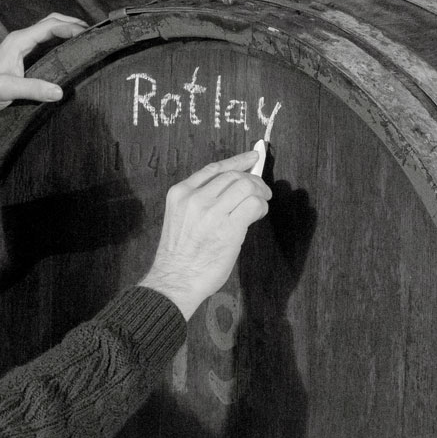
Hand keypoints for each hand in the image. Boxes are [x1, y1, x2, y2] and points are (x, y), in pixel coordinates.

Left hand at [0, 13, 87, 140]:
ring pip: (49, 32)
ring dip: (68, 31)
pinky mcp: (24, 60)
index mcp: (17, 41)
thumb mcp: (7, 90)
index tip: (87, 35)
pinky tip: (71, 52)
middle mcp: (20, 41)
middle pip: (51, 22)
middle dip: (72, 24)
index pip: (49, 26)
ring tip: (87, 39)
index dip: (70, 28)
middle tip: (93, 33)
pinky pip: (47, 44)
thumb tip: (59, 91)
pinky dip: (61, 43)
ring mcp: (22, 49)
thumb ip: (33, 89)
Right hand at [139, 150, 272, 319]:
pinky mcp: (228, 228)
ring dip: (259, 193)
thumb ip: (201, 201)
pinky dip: (261, 207)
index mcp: (180, 193)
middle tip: (261, 191)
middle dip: (253, 180)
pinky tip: (258, 215)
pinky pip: (253, 204)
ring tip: (261, 204)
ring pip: (246, 185)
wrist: (175, 280)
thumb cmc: (179, 256)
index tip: (252, 157)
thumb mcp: (180, 218)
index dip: (238, 160)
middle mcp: (194, 198)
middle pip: (233, 175)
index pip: (214, 168)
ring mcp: (211, 212)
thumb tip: (234, 190)